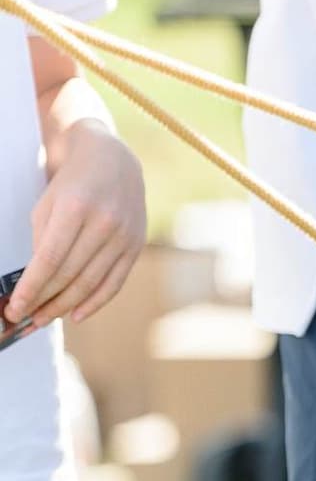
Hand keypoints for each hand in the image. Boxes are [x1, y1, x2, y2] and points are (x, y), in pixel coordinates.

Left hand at [6, 123, 145, 330]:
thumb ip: (42, 242)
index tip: (14, 308)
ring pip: (91, 283)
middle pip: (70, 275)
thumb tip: (37, 283)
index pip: (49, 259)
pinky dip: (95, 303)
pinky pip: (114, 282)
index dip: (31, 288)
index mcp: (76, 208)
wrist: (113, 161)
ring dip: (65, 306)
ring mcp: (124, 236)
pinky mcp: (136, 246)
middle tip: (25, 319)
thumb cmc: (72, 183)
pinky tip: (76, 315)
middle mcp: (105, 223)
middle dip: (44, 301)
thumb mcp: (47, 204)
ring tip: (44, 319)